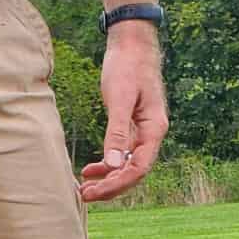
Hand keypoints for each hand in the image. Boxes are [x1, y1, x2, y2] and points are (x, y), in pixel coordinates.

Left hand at [79, 24, 167, 202]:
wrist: (131, 43)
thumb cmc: (127, 66)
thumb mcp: (120, 99)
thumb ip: (117, 133)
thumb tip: (113, 165)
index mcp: (154, 129)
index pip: (138, 169)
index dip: (116, 184)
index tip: (94, 192)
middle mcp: (152, 134)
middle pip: (134, 172)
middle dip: (110, 187)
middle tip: (84, 196)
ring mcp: (143, 131)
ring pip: (127, 165)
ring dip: (108, 178)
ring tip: (85, 188)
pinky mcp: (132, 125)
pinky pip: (122, 153)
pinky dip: (107, 164)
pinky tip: (90, 169)